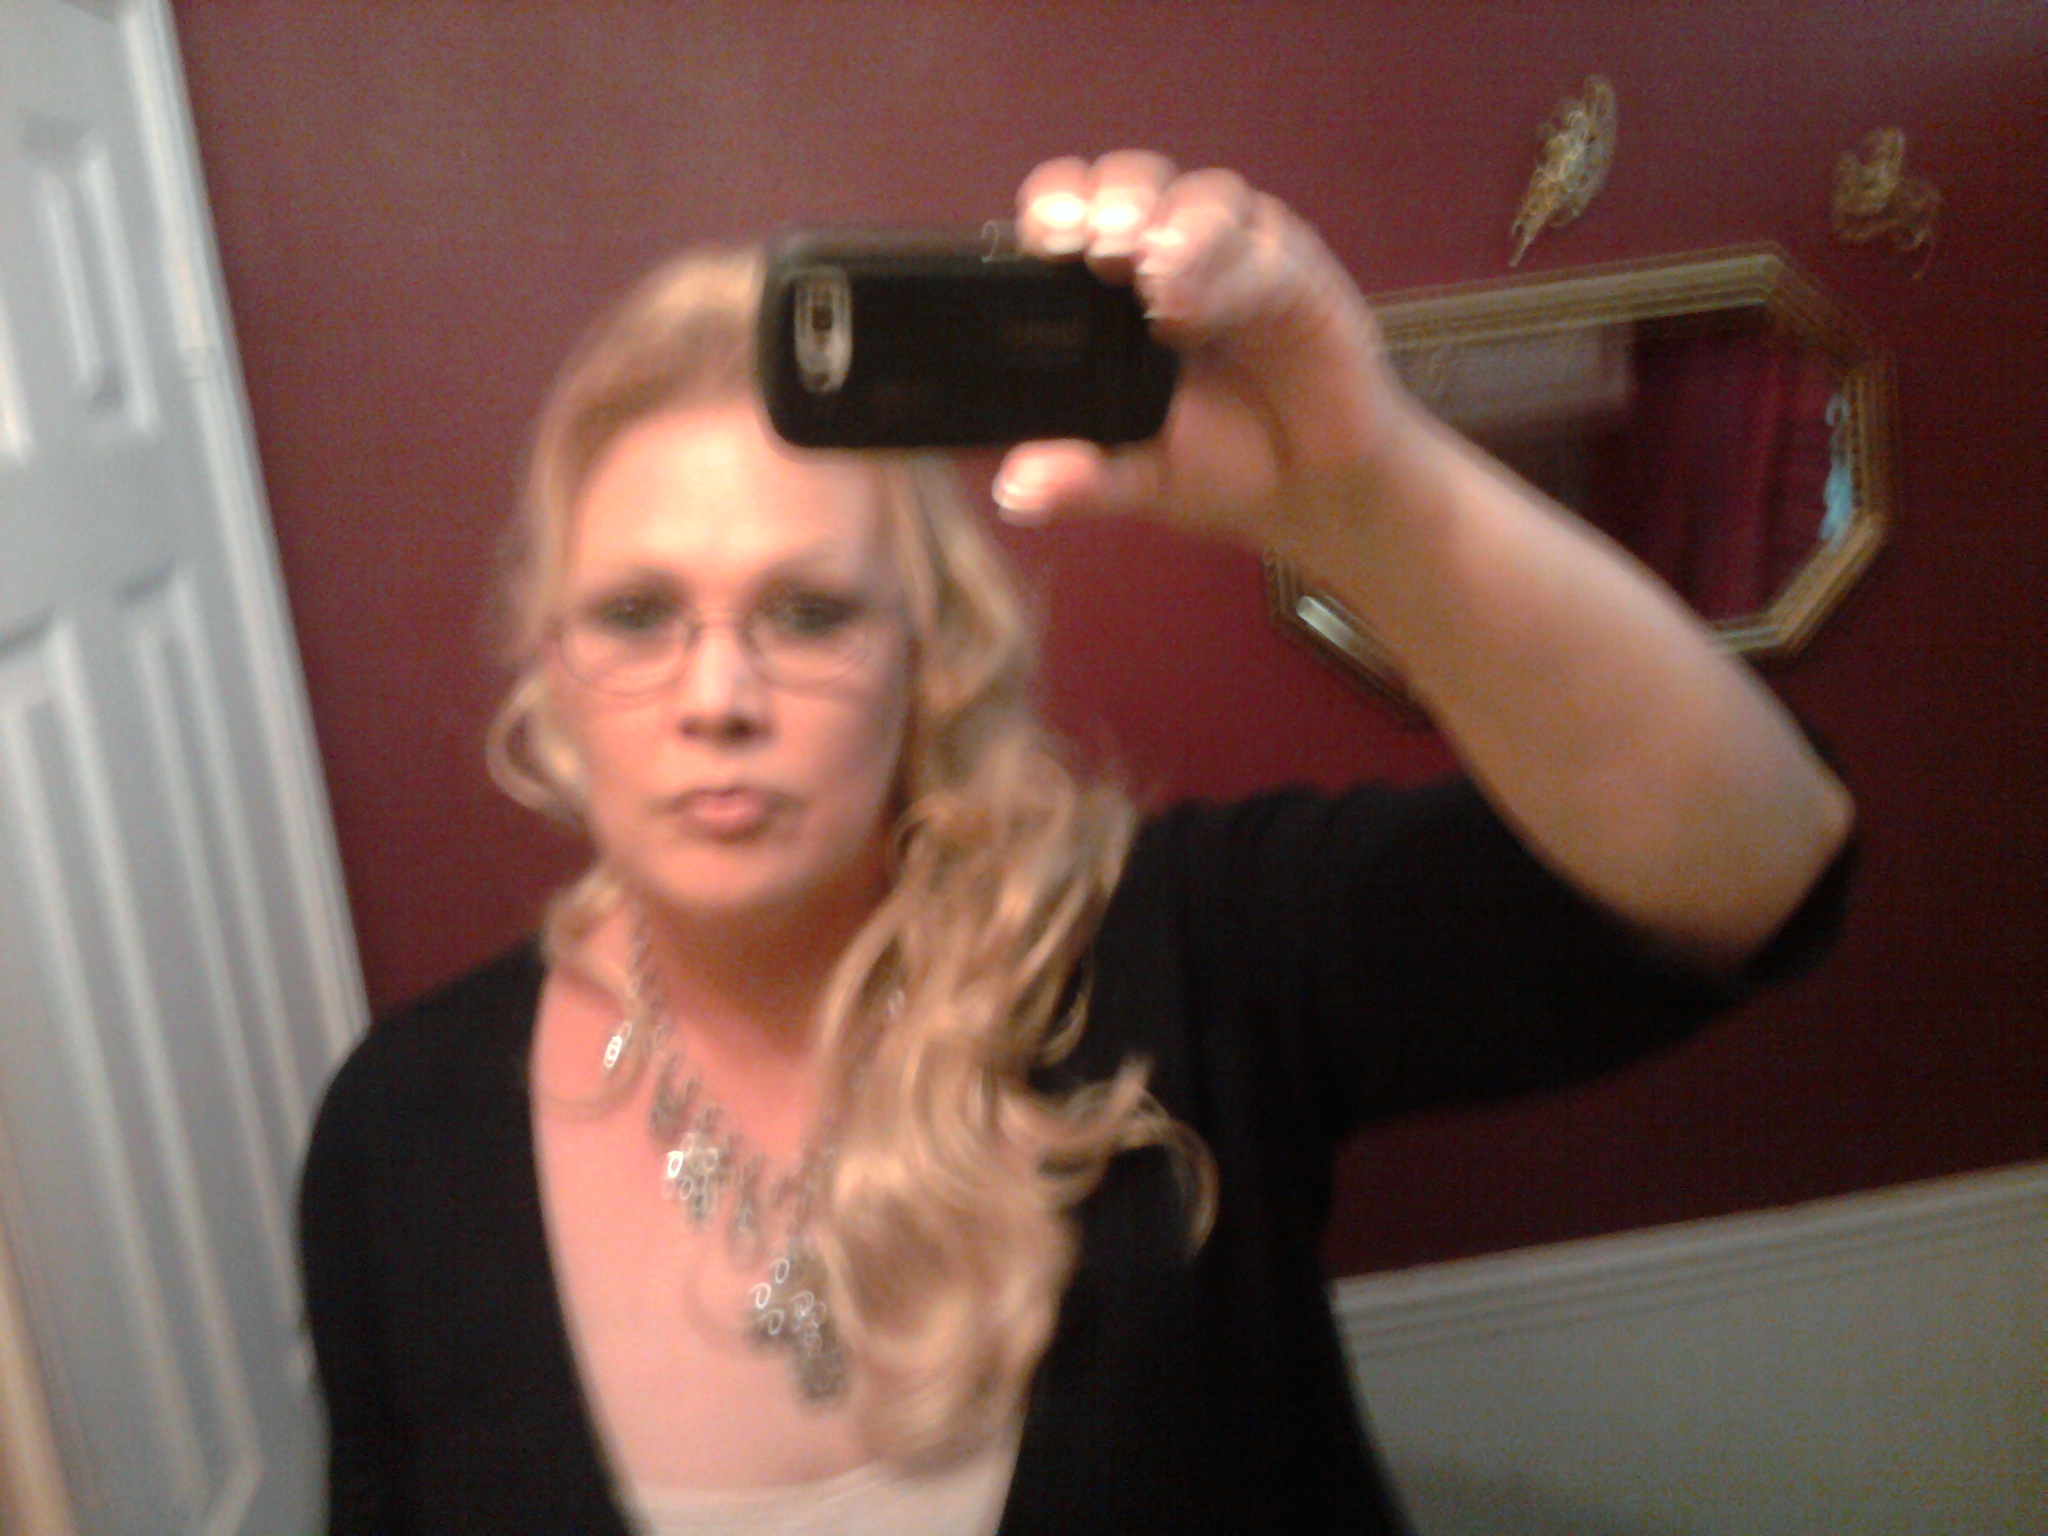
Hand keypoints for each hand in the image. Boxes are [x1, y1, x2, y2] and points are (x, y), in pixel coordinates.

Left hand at [993, 151, 1406, 546]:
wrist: (1311, 495)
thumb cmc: (1217, 464)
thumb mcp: (1138, 479)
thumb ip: (1081, 480)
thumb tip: (1017, 491)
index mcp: (1115, 288)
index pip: (1073, 212)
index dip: (1054, 209)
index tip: (1045, 239)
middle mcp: (1173, 256)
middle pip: (1134, 183)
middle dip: (1109, 201)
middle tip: (1094, 244)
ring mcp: (1237, 258)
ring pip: (1205, 199)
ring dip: (1174, 228)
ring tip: (1153, 274)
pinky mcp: (1297, 275)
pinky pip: (1266, 252)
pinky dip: (1230, 271)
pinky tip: (1199, 308)